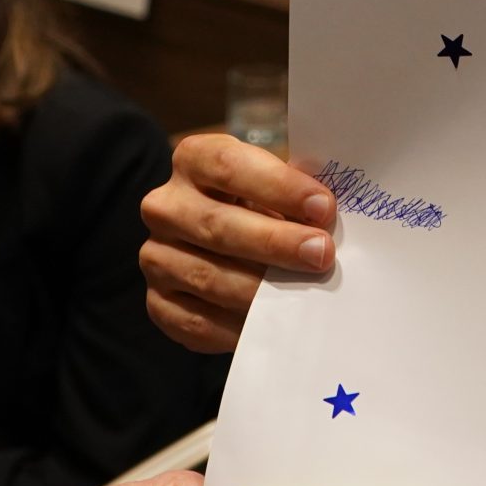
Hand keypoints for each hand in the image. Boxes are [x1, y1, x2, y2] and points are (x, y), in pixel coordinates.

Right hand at [140, 134, 337, 351]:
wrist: (226, 248)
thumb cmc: (263, 208)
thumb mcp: (277, 188)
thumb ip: (297, 198)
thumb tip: (329, 220)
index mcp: (194, 160)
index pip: (228, 166)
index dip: (278, 186)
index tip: (323, 207)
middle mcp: (165, 206)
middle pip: (216, 225)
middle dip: (275, 242)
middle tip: (321, 254)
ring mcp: (156, 256)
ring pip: (207, 276)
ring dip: (261, 288)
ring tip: (304, 293)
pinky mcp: (158, 302)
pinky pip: (196, 320)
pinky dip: (237, 326)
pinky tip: (272, 322)